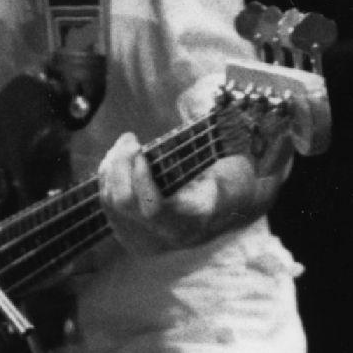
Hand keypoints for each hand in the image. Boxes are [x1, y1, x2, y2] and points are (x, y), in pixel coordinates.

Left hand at [99, 79, 327, 255]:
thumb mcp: (244, 163)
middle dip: (121, 166)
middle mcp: (170, 235)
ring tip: (126, 145)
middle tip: (130, 140)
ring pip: (112, 204)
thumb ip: (239, 143)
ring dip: (112, 168)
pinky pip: (107, 207)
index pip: (153, 211)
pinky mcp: (133, 235)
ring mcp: (150, 238)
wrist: (232, 212)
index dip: (140, 182)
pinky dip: (107, 178)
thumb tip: (232, 114)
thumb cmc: (238, 180)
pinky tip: (119, 160)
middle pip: (125, 205)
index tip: (141, 152)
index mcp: (195, 218)